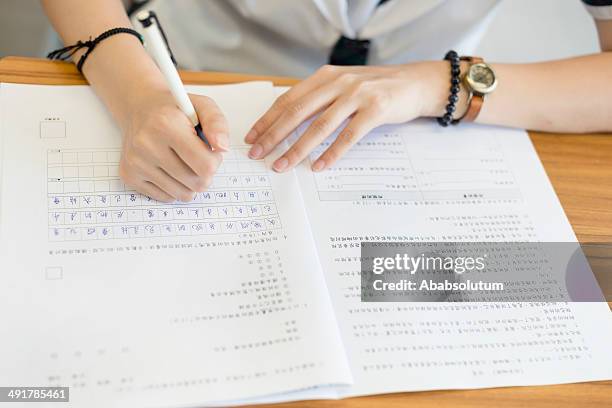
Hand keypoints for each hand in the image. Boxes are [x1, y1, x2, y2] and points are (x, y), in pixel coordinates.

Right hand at [118, 90, 228, 201]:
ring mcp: (136, 163)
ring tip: (183, 161)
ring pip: (183, 194)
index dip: (215, 160)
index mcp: (165, 124)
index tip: (209, 150)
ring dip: (190, 181)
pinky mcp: (130, 176)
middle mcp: (146, 144)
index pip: (206, 166)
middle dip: (204, 172)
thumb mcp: (202, 106)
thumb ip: (217, 124)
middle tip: (196, 156)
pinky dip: (174, 186)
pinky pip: (167, 197)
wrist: (139, 108)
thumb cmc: (175, 110)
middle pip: (197, 183)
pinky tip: (168, 167)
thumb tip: (222, 148)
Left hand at [244, 62, 448, 171]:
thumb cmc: (376, 89)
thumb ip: (319, 99)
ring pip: (320, 125)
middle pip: (298, 112)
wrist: (416, 83)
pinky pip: (349, 136)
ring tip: (282, 165)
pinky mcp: (376, 109)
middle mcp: (338, 83)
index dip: (268, 119)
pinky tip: (319, 167)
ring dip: (298, 148)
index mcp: (326, 77)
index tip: (252, 137)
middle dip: (274, 135)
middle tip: (258, 154)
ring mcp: (357, 95)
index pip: (289, 99)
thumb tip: (288, 122)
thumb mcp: (344, 87)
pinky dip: (332, 153)